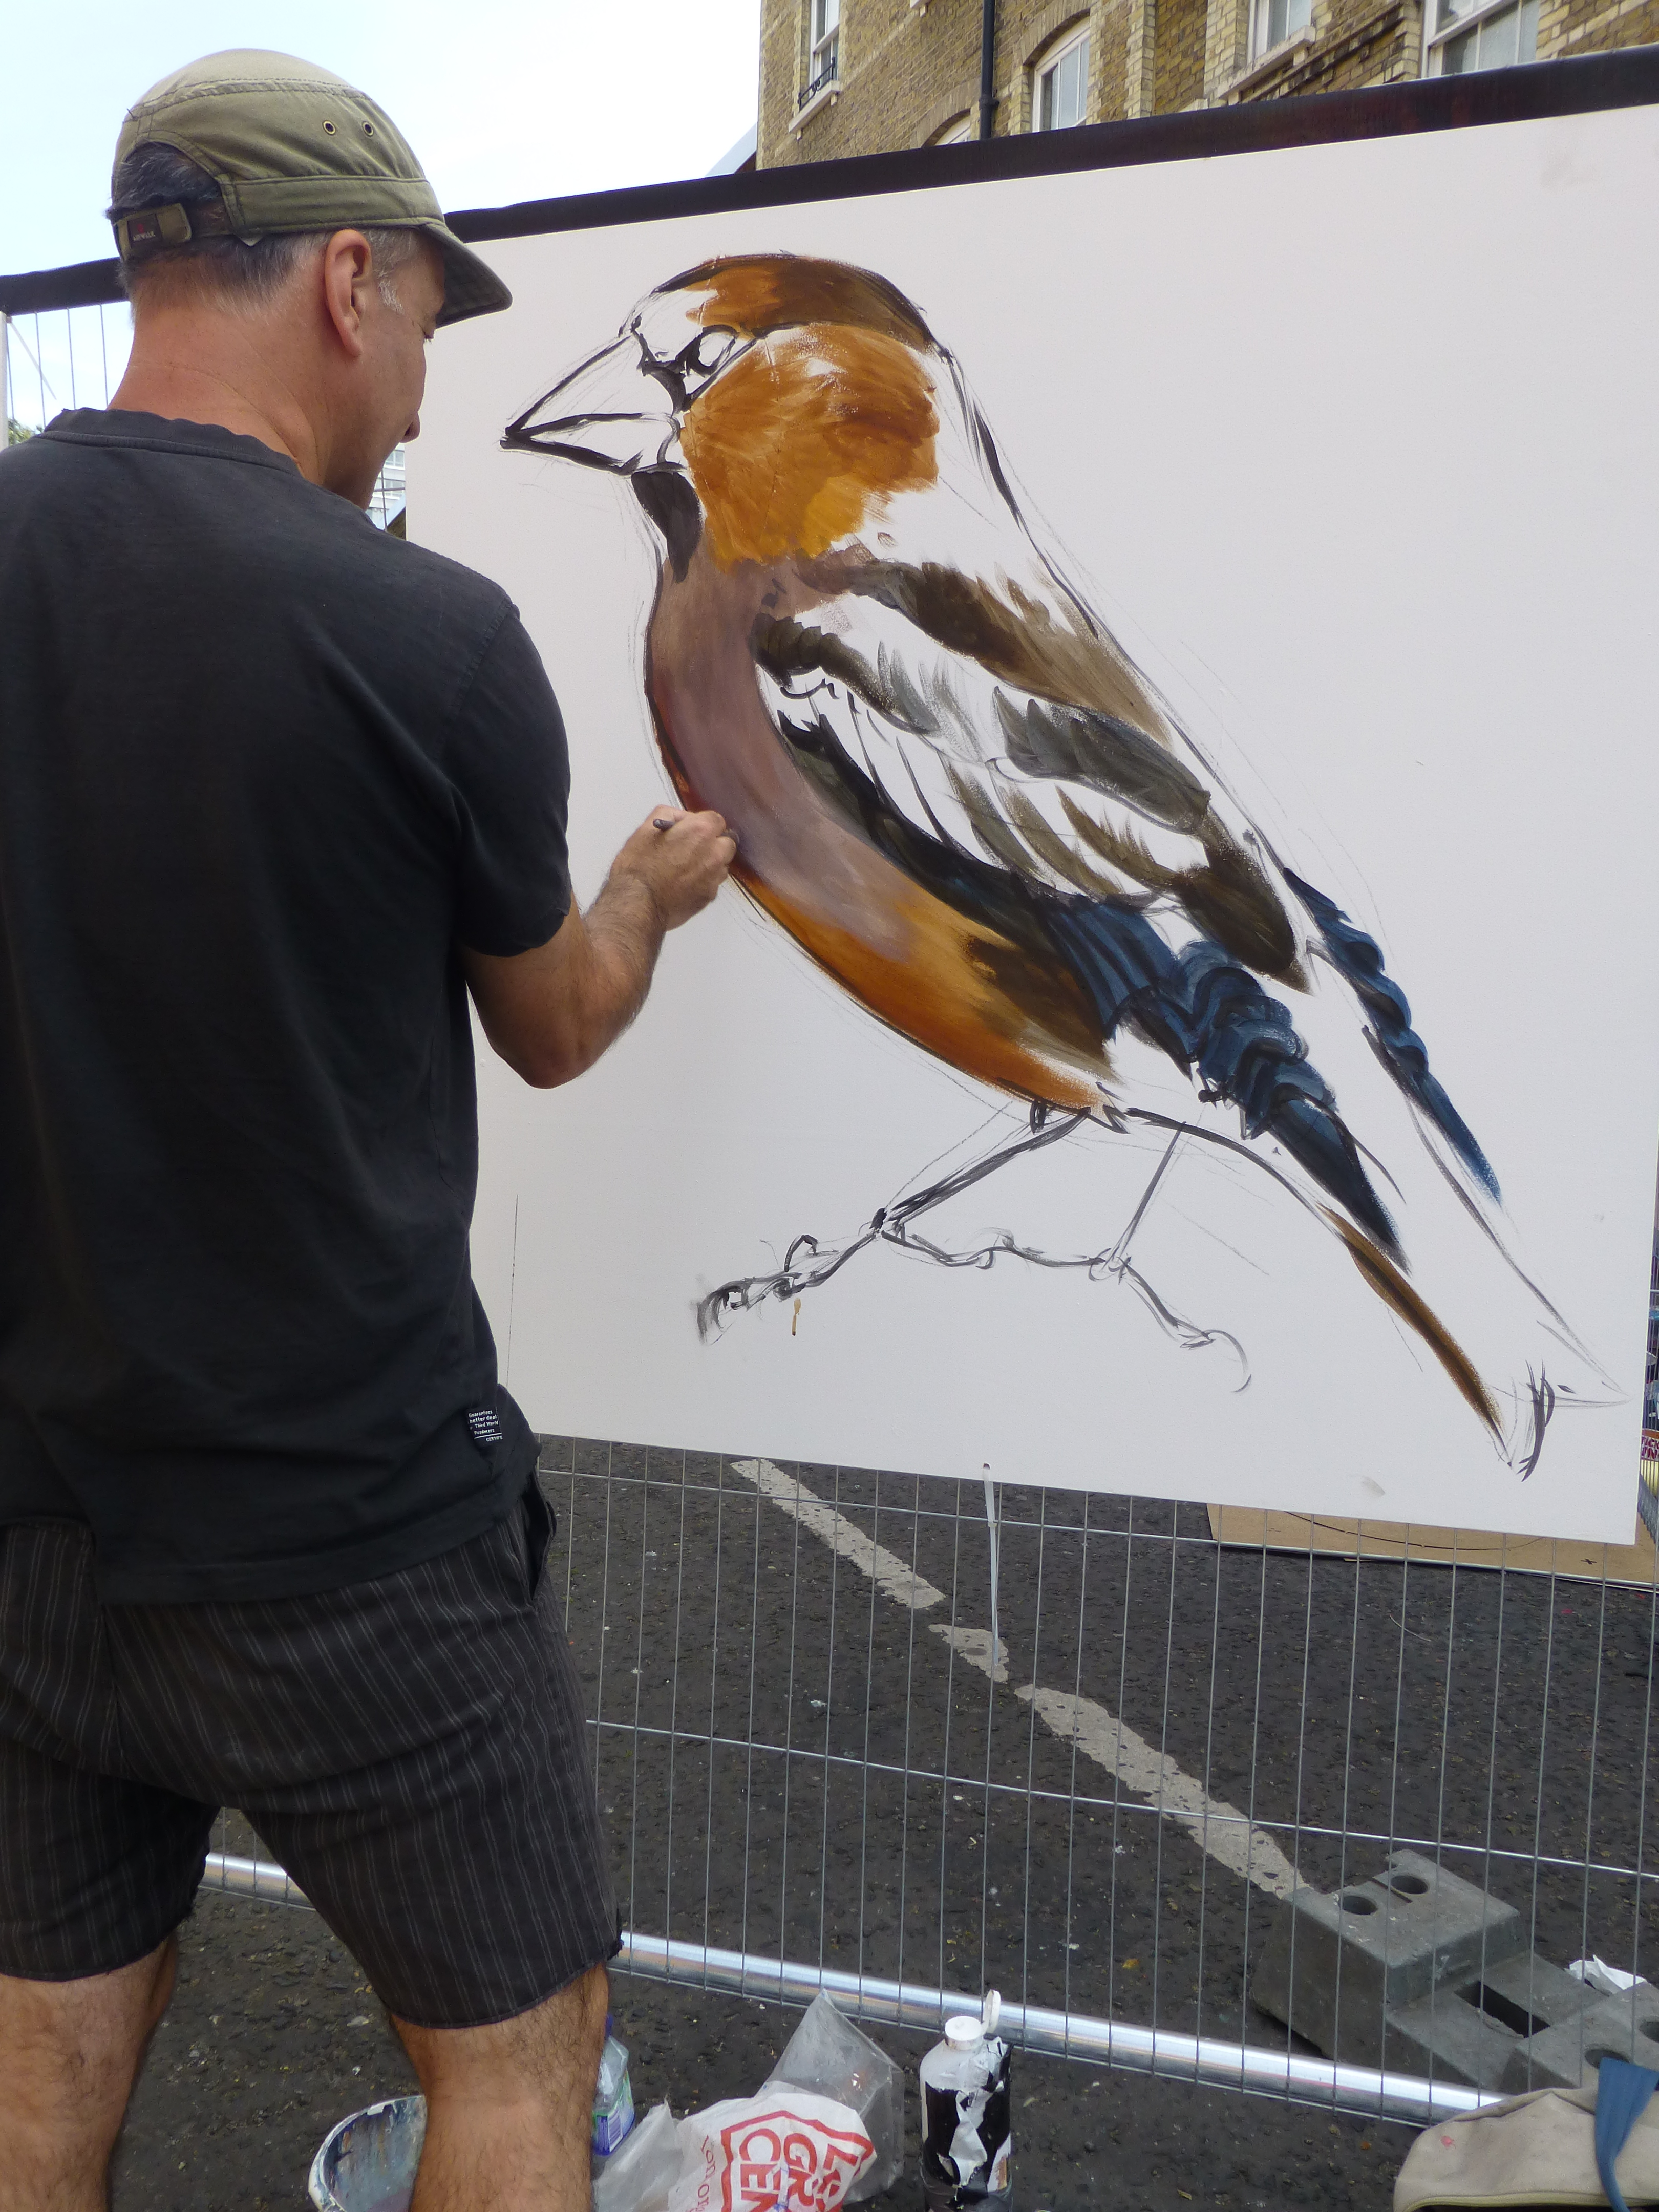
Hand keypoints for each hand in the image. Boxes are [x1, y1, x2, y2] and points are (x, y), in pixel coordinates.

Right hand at [611, 806, 735, 930]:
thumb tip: (683, 819)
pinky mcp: (710, 896)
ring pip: (722, 864)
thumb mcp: (647, 828)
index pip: (717, 820)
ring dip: (710, 863)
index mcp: (700, 831)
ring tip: (686, 868)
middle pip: (726, 842)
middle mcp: (713, 853)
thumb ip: (671, 815)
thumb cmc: (638, 866)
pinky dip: (704, 881)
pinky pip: (713, 883)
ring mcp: (714, 876)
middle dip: (713, 843)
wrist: (637, 902)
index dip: (703, 824)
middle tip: (693, 849)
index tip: (694, 830)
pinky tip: (685, 883)